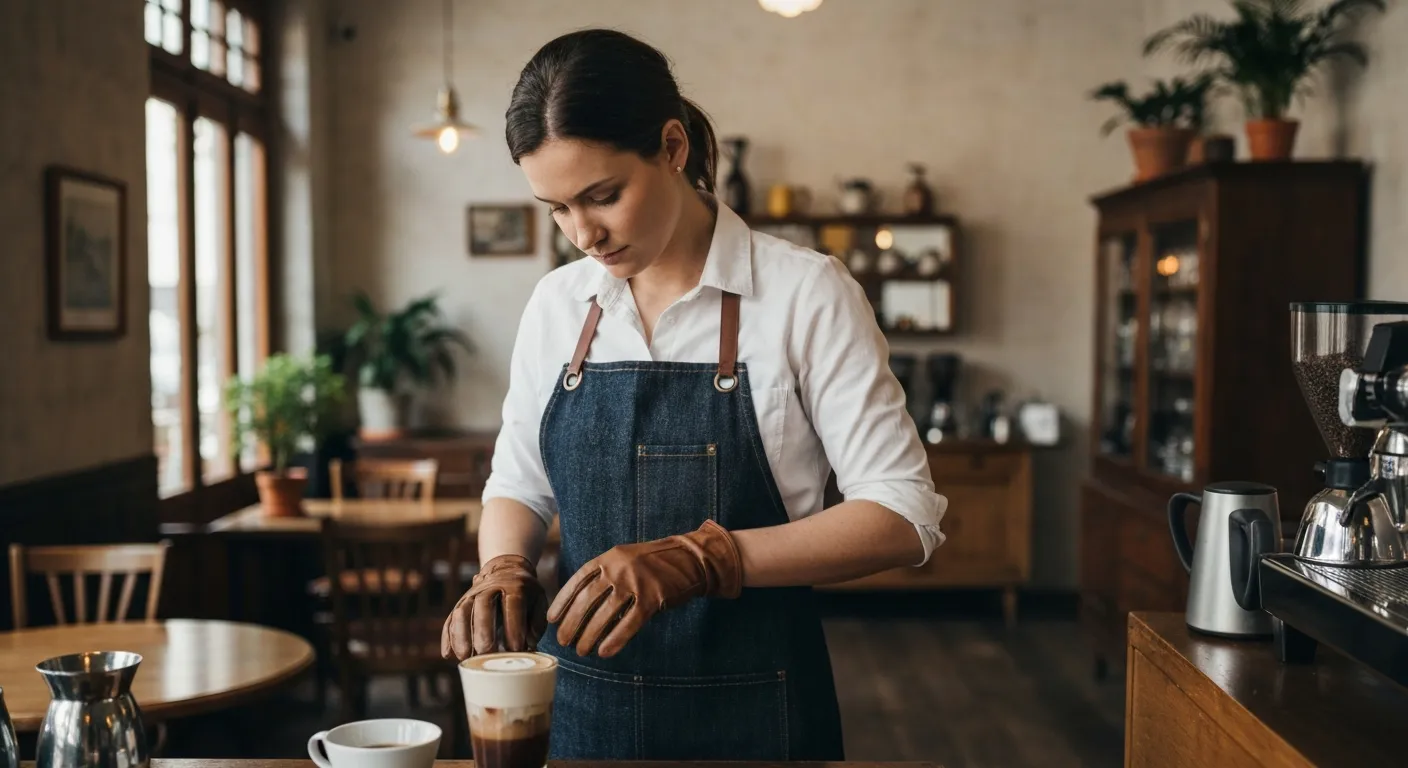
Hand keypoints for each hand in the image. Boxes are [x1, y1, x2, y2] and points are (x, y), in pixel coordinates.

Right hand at [442, 554, 546, 659]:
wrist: (506, 569)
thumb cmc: (526, 593)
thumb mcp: (539, 601)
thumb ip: (537, 623)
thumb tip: (530, 644)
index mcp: (514, 585)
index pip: (513, 604)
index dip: (514, 626)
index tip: (515, 649)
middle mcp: (489, 587)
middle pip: (483, 606)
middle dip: (483, 630)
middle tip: (486, 652)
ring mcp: (471, 595)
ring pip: (462, 612)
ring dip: (461, 635)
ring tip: (465, 657)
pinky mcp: (460, 604)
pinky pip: (450, 620)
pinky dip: (448, 637)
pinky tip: (449, 655)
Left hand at [547, 520, 742, 657]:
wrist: (689, 558)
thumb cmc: (652, 563)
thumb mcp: (624, 559)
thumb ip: (604, 574)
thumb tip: (579, 602)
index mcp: (608, 558)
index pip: (577, 581)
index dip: (562, 601)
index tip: (552, 620)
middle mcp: (618, 569)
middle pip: (587, 600)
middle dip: (572, 623)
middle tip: (564, 641)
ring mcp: (636, 583)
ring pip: (605, 615)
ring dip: (590, 635)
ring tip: (582, 650)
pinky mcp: (653, 598)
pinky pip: (629, 623)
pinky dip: (615, 639)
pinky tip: (605, 651)